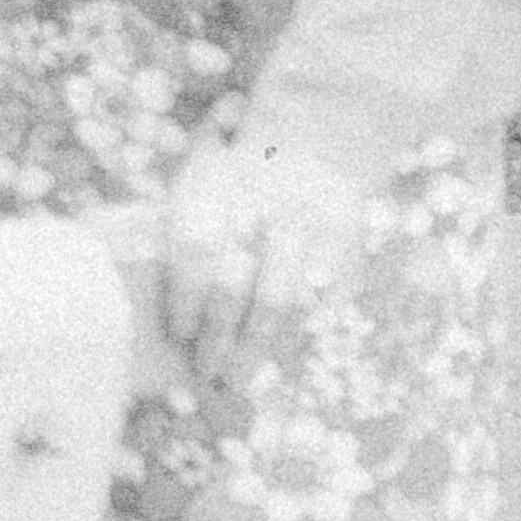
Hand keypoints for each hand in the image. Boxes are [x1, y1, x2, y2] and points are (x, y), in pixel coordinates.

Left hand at [144, 141, 368, 367]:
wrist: (316, 140)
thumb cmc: (237, 177)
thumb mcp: (200, 183)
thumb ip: (185, 238)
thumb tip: (174, 319)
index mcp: (215, 183)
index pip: (196, 249)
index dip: (186, 298)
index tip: (180, 335)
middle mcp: (264, 201)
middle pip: (237, 281)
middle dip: (219, 335)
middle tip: (207, 372)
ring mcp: (310, 223)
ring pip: (282, 299)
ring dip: (258, 347)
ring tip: (239, 380)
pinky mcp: (345, 241)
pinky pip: (320, 300)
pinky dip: (297, 334)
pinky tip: (278, 359)